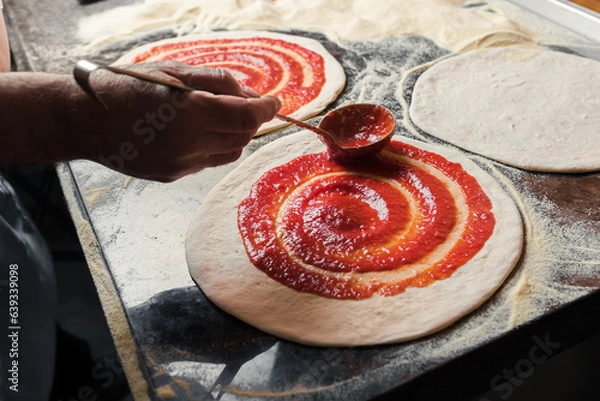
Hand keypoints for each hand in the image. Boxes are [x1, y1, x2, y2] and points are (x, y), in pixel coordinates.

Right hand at [68, 61, 281, 181]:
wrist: (85, 120)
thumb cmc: (126, 87)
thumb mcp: (173, 71)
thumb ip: (217, 82)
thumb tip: (251, 95)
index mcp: (189, 113)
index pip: (247, 117)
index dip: (266, 109)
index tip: (274, 102)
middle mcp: (188, 144)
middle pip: (243, 136)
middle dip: (250, 119)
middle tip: (242, 102)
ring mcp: (181, 164)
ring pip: (229, 153)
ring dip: (234, 134)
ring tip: (217, 116)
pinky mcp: (173, 176)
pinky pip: (207, 162)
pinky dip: (213, 145)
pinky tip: (194, 131)